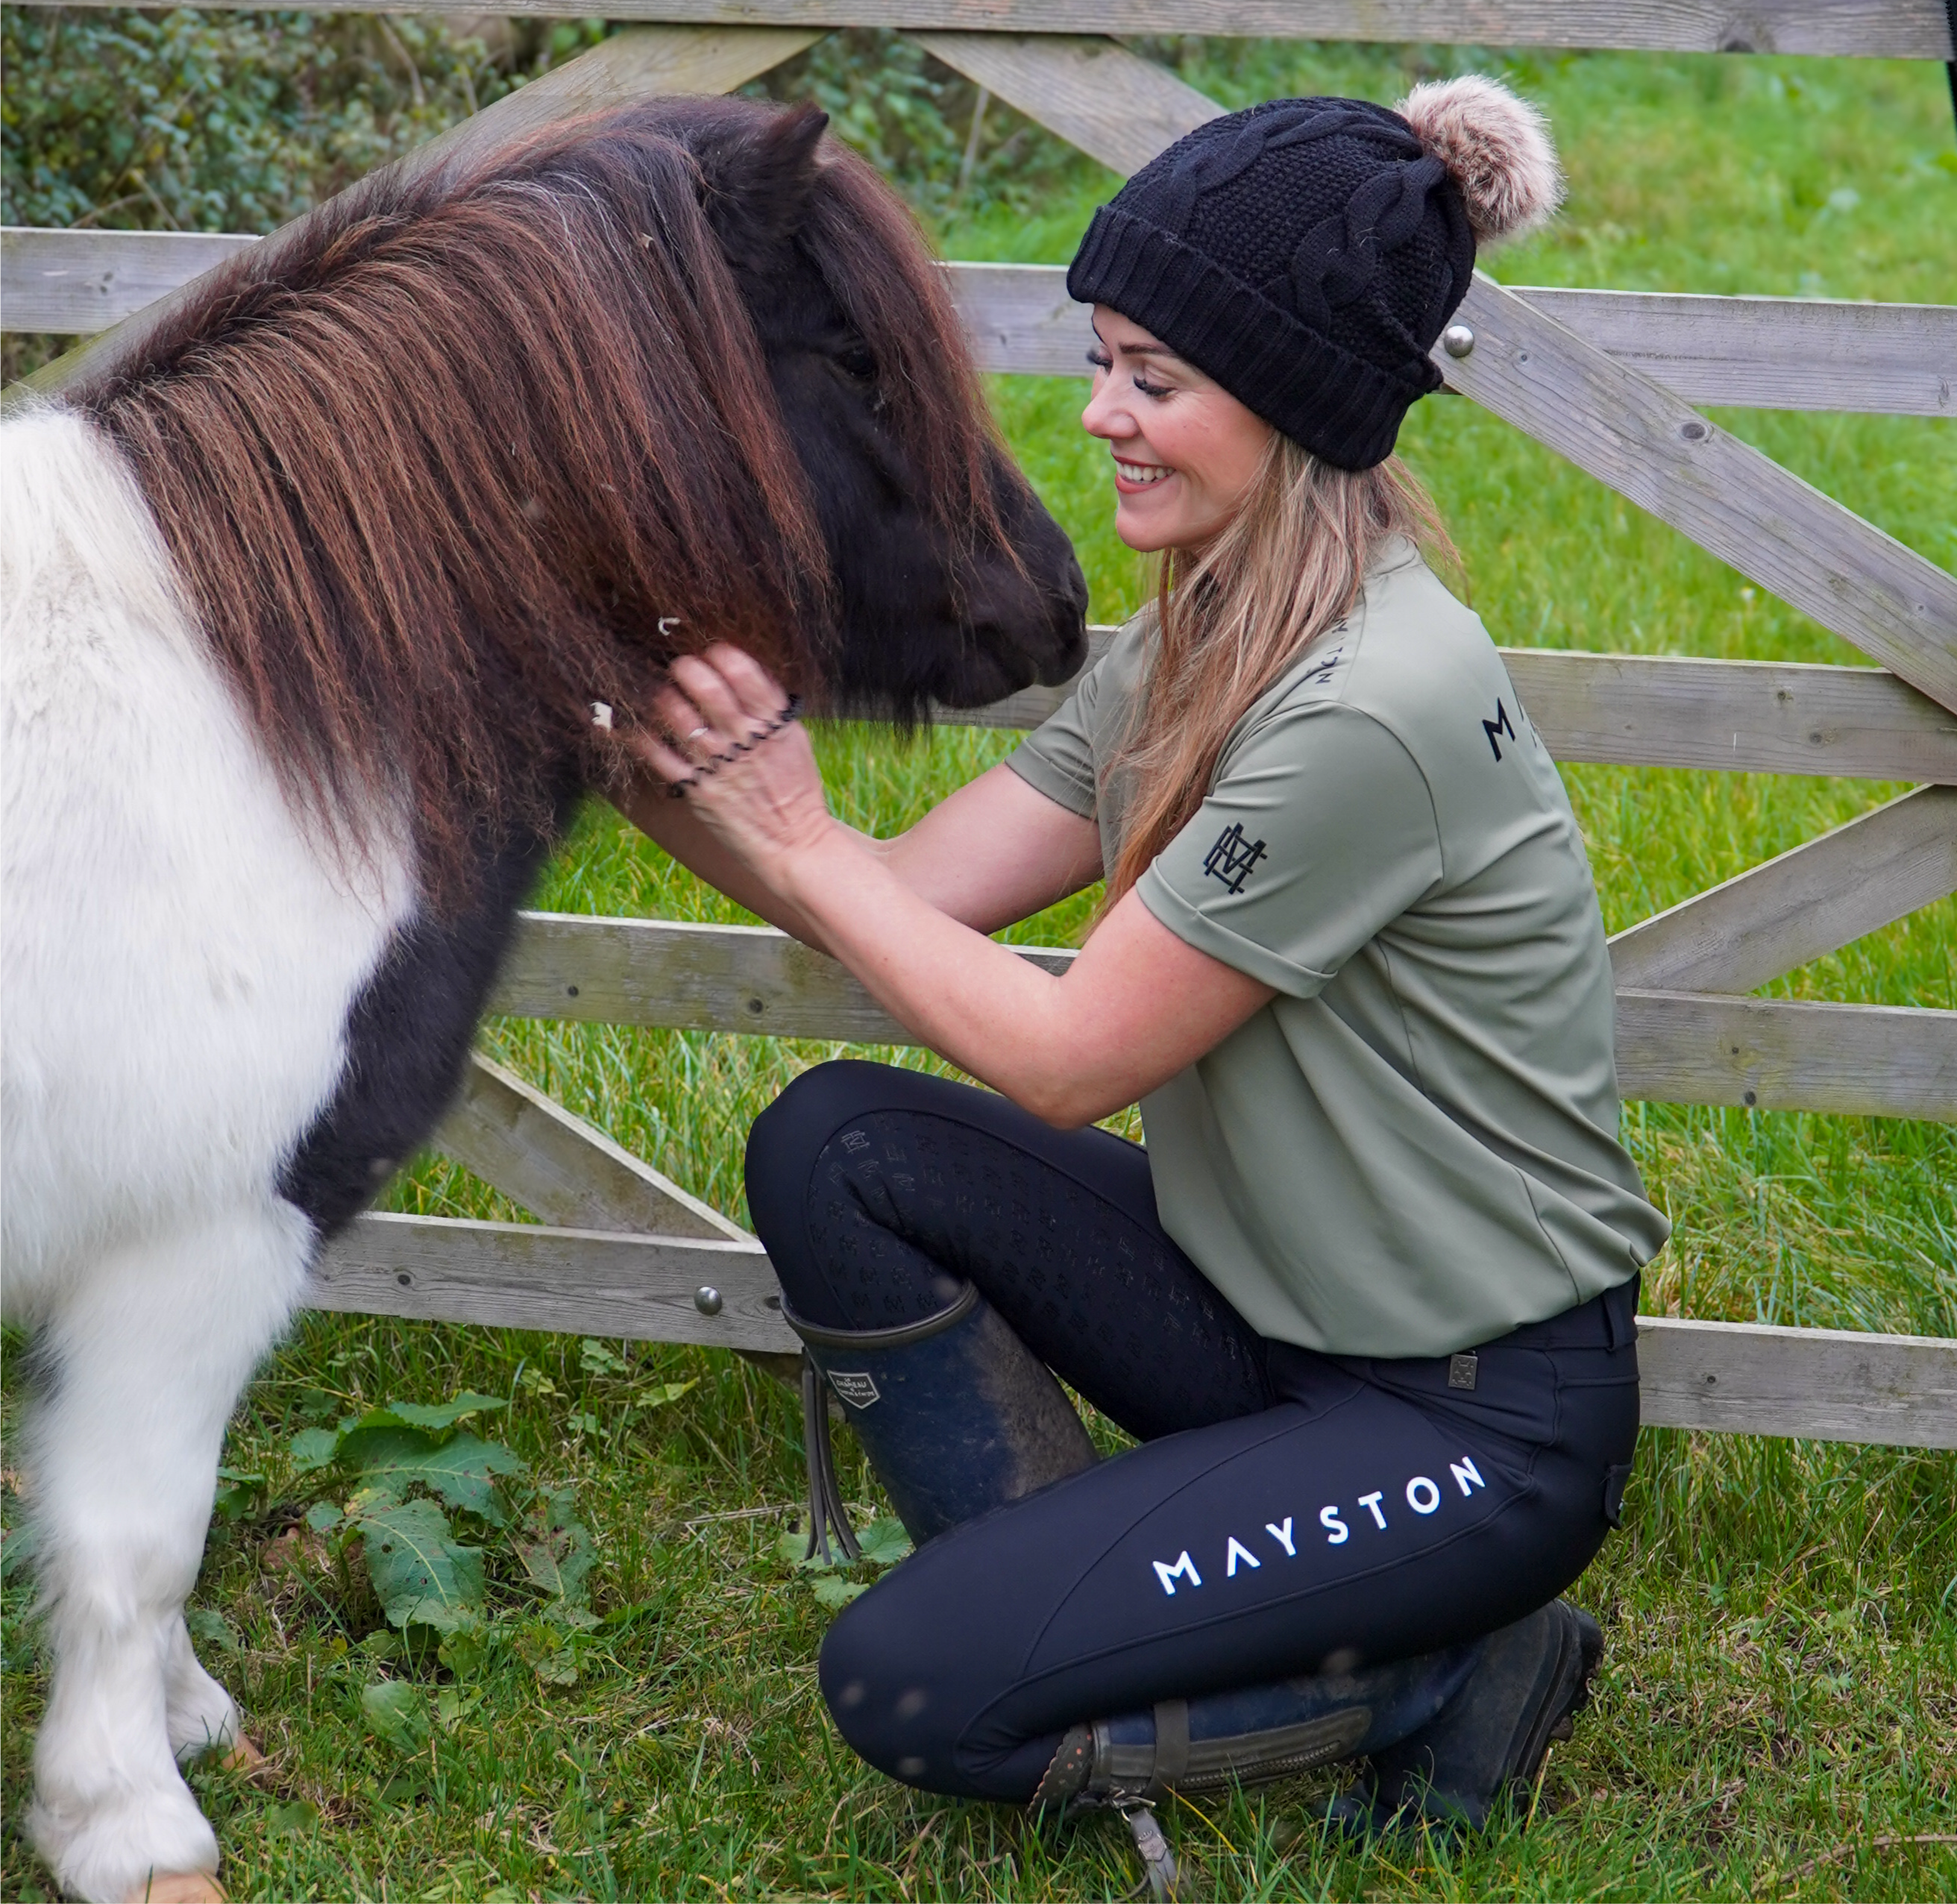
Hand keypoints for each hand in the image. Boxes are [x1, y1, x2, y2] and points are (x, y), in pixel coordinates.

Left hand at [626, 645, 836, 881]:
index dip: (719, 654)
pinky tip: (635, 725)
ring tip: (663, 695)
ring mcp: (717, 764)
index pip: (741, 671)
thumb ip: (771, 708)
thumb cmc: (796, 790)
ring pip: (676, 714)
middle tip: (680, 669)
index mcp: (772, 723)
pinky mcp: (695, 789)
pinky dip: (640, 735)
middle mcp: (744, 739)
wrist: (794, 844)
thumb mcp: (795, 740)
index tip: (711, 654)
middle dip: (685, 668)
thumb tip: (744, 672)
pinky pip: (656, 754)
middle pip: (704, 686)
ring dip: (663, 697)